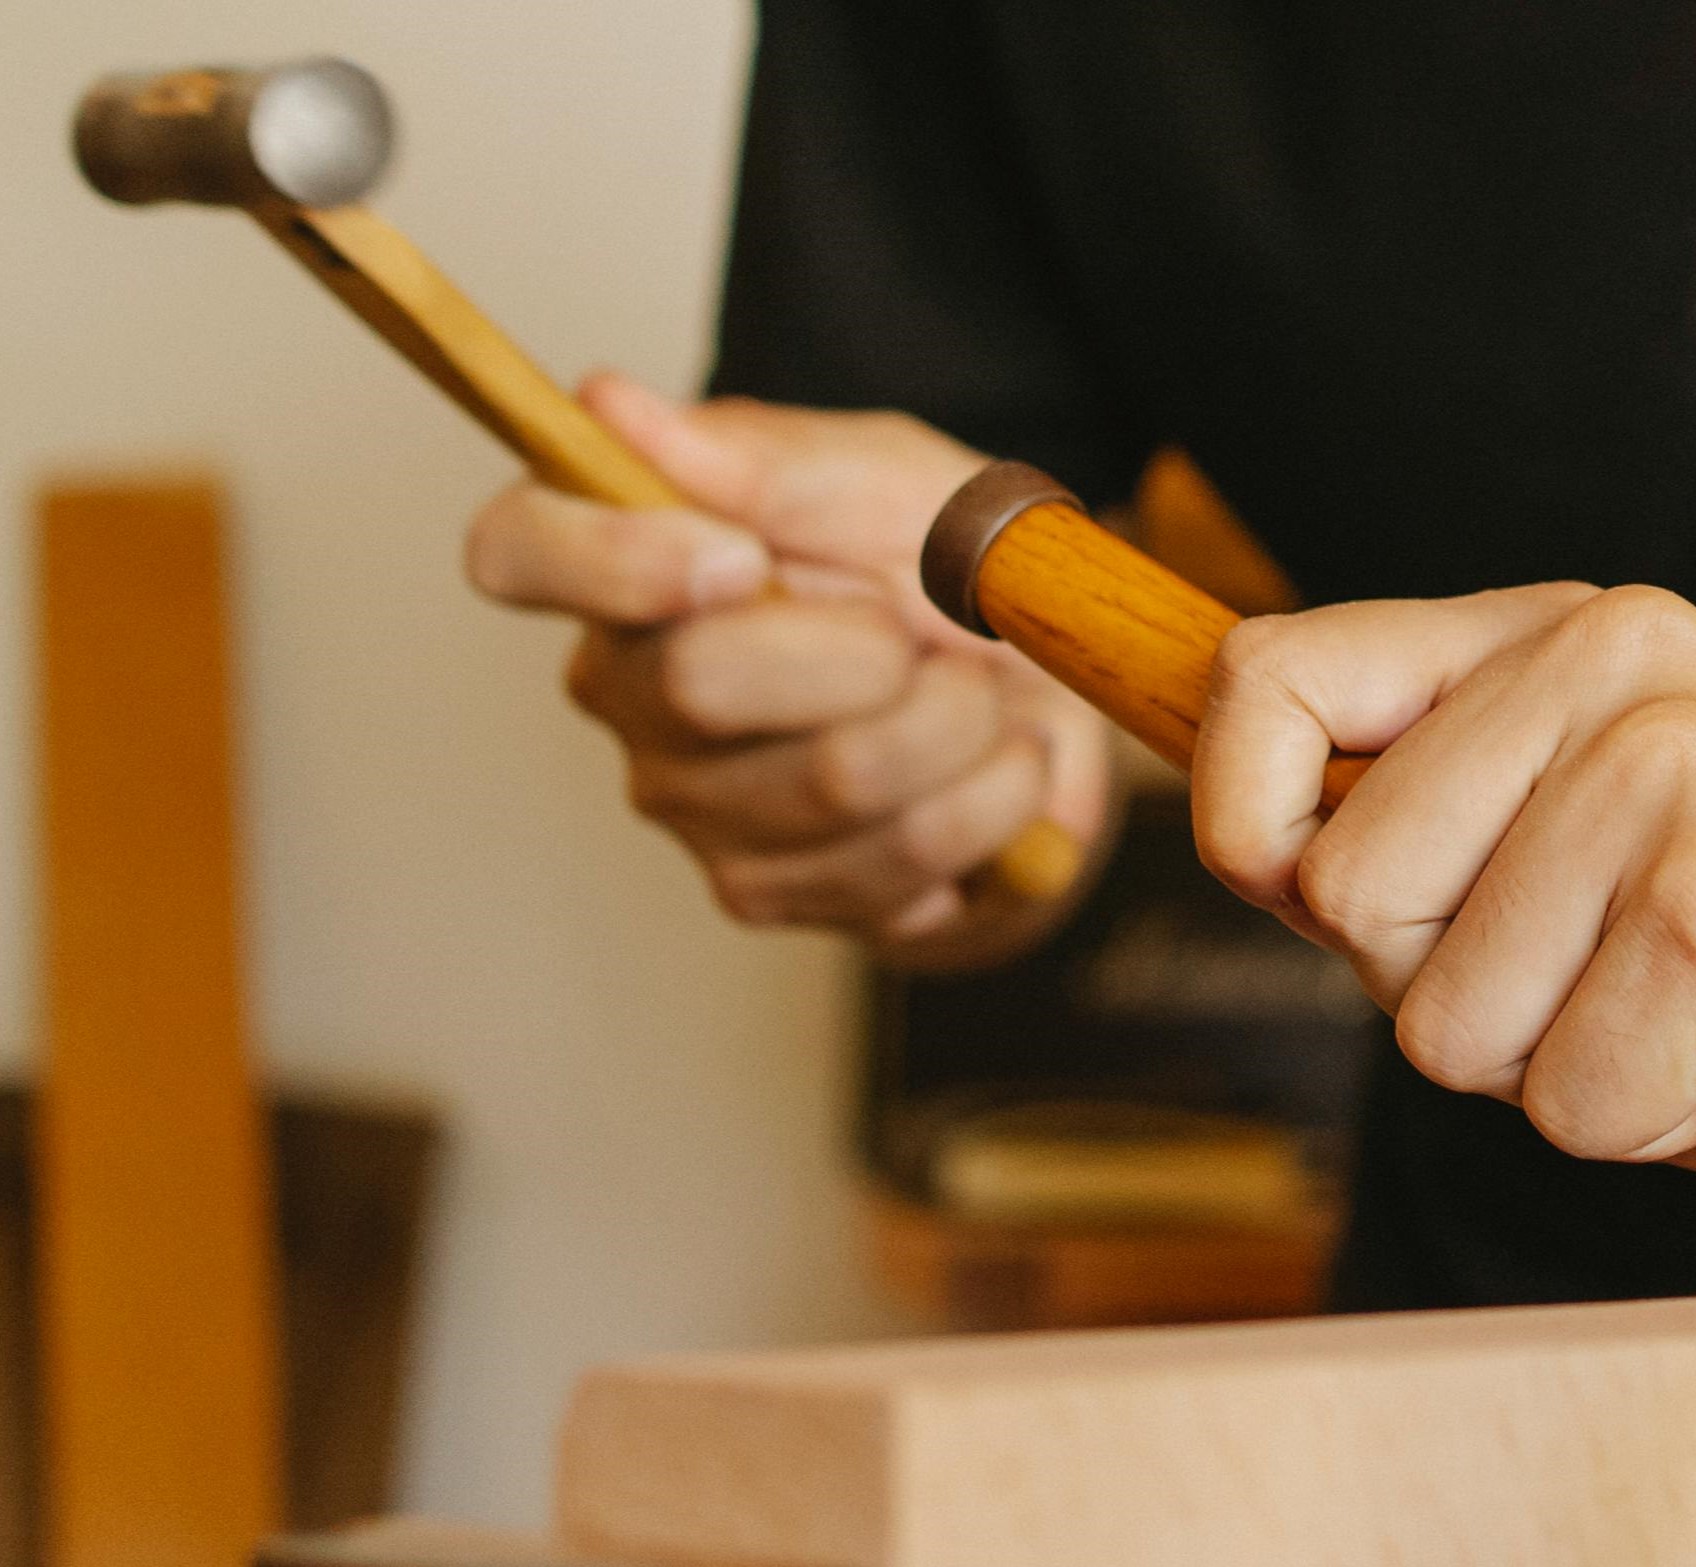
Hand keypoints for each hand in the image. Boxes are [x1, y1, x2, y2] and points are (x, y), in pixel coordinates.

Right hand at [464, 374, 1110, 955]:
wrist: (1046, 699)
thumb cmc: (945, 579)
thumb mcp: (887, 483)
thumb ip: (764, 461)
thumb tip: (610, 408)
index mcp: (631, 567)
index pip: (517, 552)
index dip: (613, 558)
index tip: (744, 558)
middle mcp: (634, 699)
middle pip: (698, 683)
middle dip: (868, 647)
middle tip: (922, 629)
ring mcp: (694, 813)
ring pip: (838, 779)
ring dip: (958, 721)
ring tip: (978, 695)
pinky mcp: (770, 897)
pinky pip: (903, 858)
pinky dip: (992, 797)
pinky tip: (990, 768)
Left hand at [1191, 585, 1695, 1260]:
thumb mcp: (1553, 864)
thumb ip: (1408, 828)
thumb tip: (1240, 829)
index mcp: (1557, 638)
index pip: (1273, 677)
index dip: (1239, 815)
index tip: (1288, 880)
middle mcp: (1615, 668)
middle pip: (1346, 894)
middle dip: (1445, 995)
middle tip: (1594, 983)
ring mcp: (1675, 777)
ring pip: (1440, 1021)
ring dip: (1547, 1071)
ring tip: (1675, 1022)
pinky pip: (1560, 1093)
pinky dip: (1638, 1121)